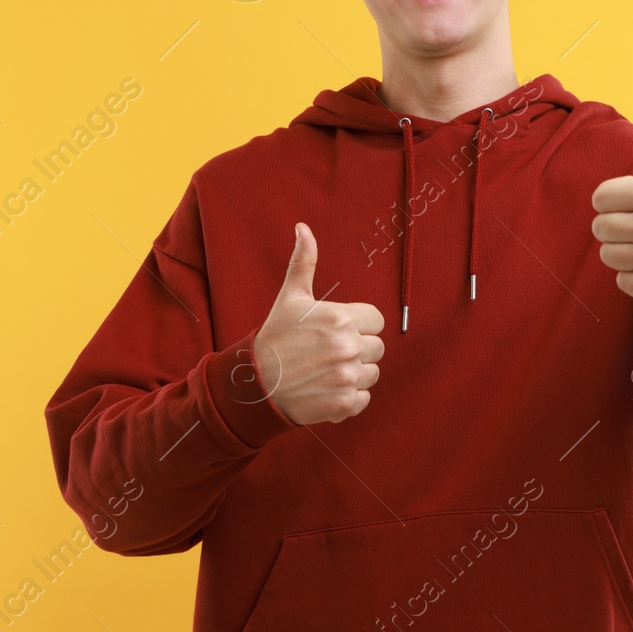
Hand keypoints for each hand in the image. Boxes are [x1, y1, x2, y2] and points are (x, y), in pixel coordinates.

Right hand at [250, 222, 384, 424]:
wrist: (255, 385)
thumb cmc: (275, 337)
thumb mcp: (290, 297)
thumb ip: (303, 262)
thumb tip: (303, 228)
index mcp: (340, 318)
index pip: (376, 320)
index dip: (359, 325)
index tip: (337, 331)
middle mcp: (347, 346)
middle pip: (377, 347)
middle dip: (357, 350)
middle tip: (328, 353)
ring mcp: (347, 376)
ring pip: (371, 373)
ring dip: (354, 374)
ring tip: (325, 371)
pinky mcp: (344, 404)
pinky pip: (363, 399)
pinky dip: (348, 398)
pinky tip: (326, 389)